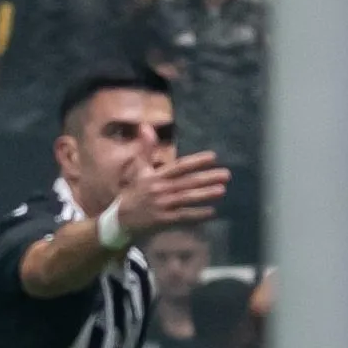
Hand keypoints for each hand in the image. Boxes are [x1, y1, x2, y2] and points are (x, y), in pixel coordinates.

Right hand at [112, 150, 229, 233]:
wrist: (120, 219)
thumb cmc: (133, 192)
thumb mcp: (138, 169)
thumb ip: (146, 149)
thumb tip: (145, 126)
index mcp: (156, 176)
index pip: (180, 166)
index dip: (196, 161)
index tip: (213, 157)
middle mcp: (160, 189)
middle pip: (187, 182)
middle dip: (208, 178)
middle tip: (226, 175)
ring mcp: (162, 205)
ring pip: (187, 198)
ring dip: (205, 194)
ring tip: (222, 190)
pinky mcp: (163, 220)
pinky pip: (183, 217)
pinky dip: (197, 215)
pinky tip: (212, 212)